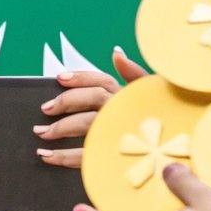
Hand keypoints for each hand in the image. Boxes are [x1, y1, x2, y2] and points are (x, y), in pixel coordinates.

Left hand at [36, 48, 148, 167]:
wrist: (169, 153)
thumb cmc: (157, 120)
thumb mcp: (151, 94)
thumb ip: (133, 73)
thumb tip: (117, 53)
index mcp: (128, 96)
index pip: (103, 80)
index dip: (81, 77)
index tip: (59, 78)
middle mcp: (123, 111)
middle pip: (93, 99)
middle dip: (66, 101)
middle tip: (45, 109)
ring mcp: (117, 132)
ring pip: (86, 125)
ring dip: (60, 128)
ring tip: (41, 133)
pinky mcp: (111, 156)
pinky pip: (85, 155)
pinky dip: (63, 157)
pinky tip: (47, 156)